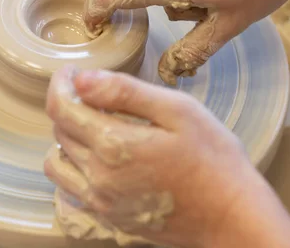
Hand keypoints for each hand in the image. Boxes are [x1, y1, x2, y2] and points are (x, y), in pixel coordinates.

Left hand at [44, 66, 289, 247]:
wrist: (231, 216)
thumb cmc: (213, 158)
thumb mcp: (178, 111)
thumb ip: (126, 92)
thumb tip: (83, 79)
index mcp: (113, 145)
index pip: (61, 108)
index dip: (60, 84)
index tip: (72, 72)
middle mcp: (98, 176)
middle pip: (59, 131)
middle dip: (68, 104)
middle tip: (90, 91)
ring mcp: (101, 201)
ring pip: (58, 162)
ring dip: (67, 138)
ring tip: (94, 124)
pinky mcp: (109, 216)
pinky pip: (72, 188)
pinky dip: (74, 166)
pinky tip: (100, 156)